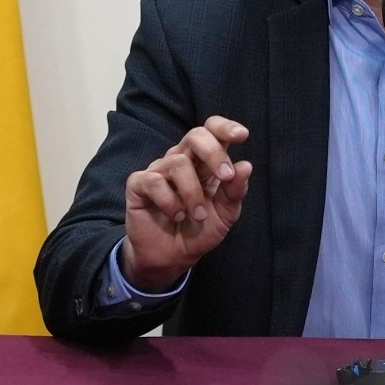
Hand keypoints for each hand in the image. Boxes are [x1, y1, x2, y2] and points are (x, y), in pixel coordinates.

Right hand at [121, 116, 252, 291]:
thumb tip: (246, 165)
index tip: (243, 135)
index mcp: (204, 162)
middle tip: (226, 175)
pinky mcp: (139, 184)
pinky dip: (169, 201)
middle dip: (213, 152)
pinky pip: (154, 181)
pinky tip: (175, 215)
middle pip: (195, 135)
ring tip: (198, 215)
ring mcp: (159, 170)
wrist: (172, 257)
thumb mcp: (225, 214)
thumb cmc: (200, 230)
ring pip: (178, 163)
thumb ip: (235, 191)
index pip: (211, 131)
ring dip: (193, 192)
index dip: (225, 127)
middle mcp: (182, 160)